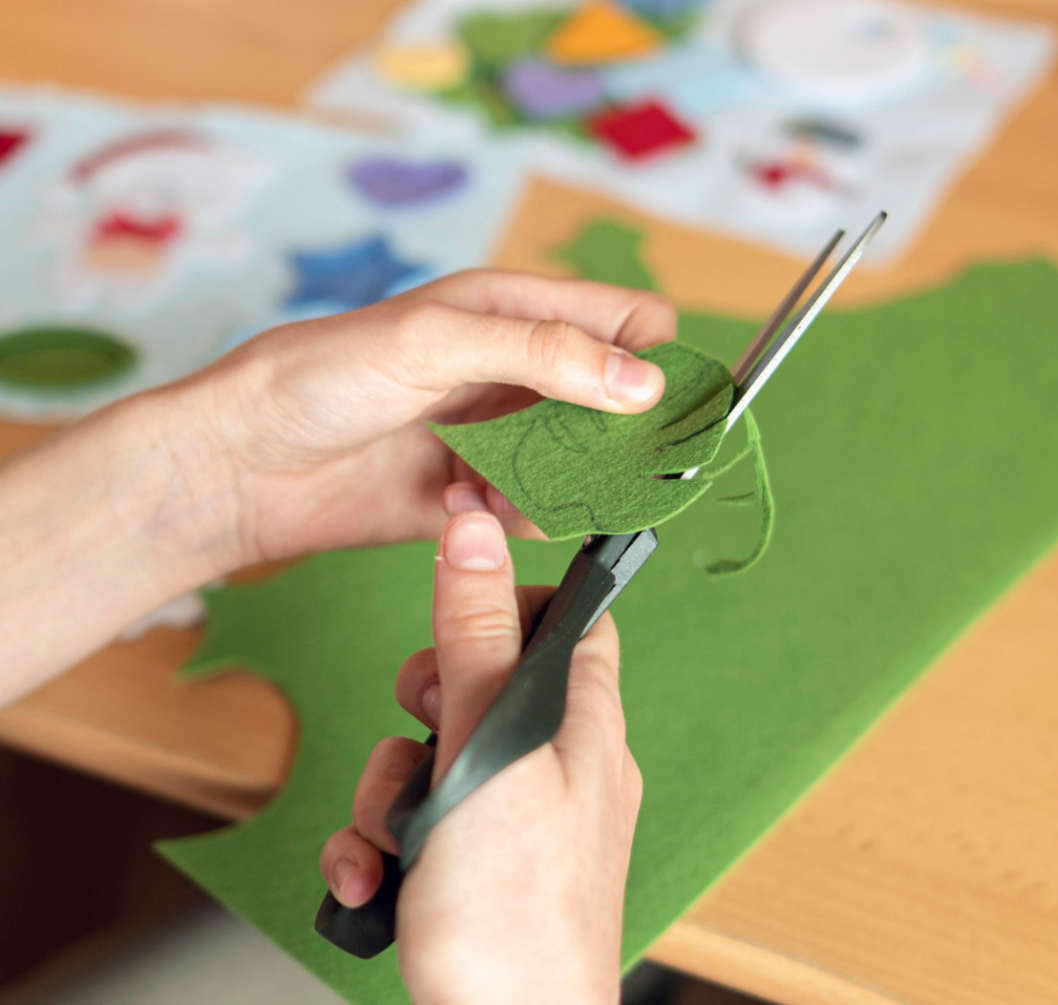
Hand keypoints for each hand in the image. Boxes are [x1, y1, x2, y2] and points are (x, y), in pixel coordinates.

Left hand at [164, 269, 675, 569]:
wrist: (237, 466)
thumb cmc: (319, 377)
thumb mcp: (436, 342)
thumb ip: (544, 355)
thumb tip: (644, 381)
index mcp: (515, 310)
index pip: (627, 321)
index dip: (658, 356)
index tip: (667, 401)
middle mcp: (517, 373)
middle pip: (618, 400)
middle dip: (630, 432)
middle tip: (620, 462)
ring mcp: (499, 438)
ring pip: (585, 463)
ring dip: (575, 481)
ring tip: (518, 483)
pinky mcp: (477, 499)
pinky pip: (539, 513)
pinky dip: (527, 519)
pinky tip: (474, 511)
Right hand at [319, 509, 641, 1004]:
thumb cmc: (515, 913)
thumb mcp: (484, 755)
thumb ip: (475, 644)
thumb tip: (478, 527)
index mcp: (586, 725)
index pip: (570, 621)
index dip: (508, 607)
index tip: (456, 627)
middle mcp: (560, 766)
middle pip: (475, 687)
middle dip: (416, 716)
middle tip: (419, 747)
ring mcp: (516, 822)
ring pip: (428, 760)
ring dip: (385, 798)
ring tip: (393, 846)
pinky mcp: (473, 871)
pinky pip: (413, 827)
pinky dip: (380, 849)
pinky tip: (377, 883)